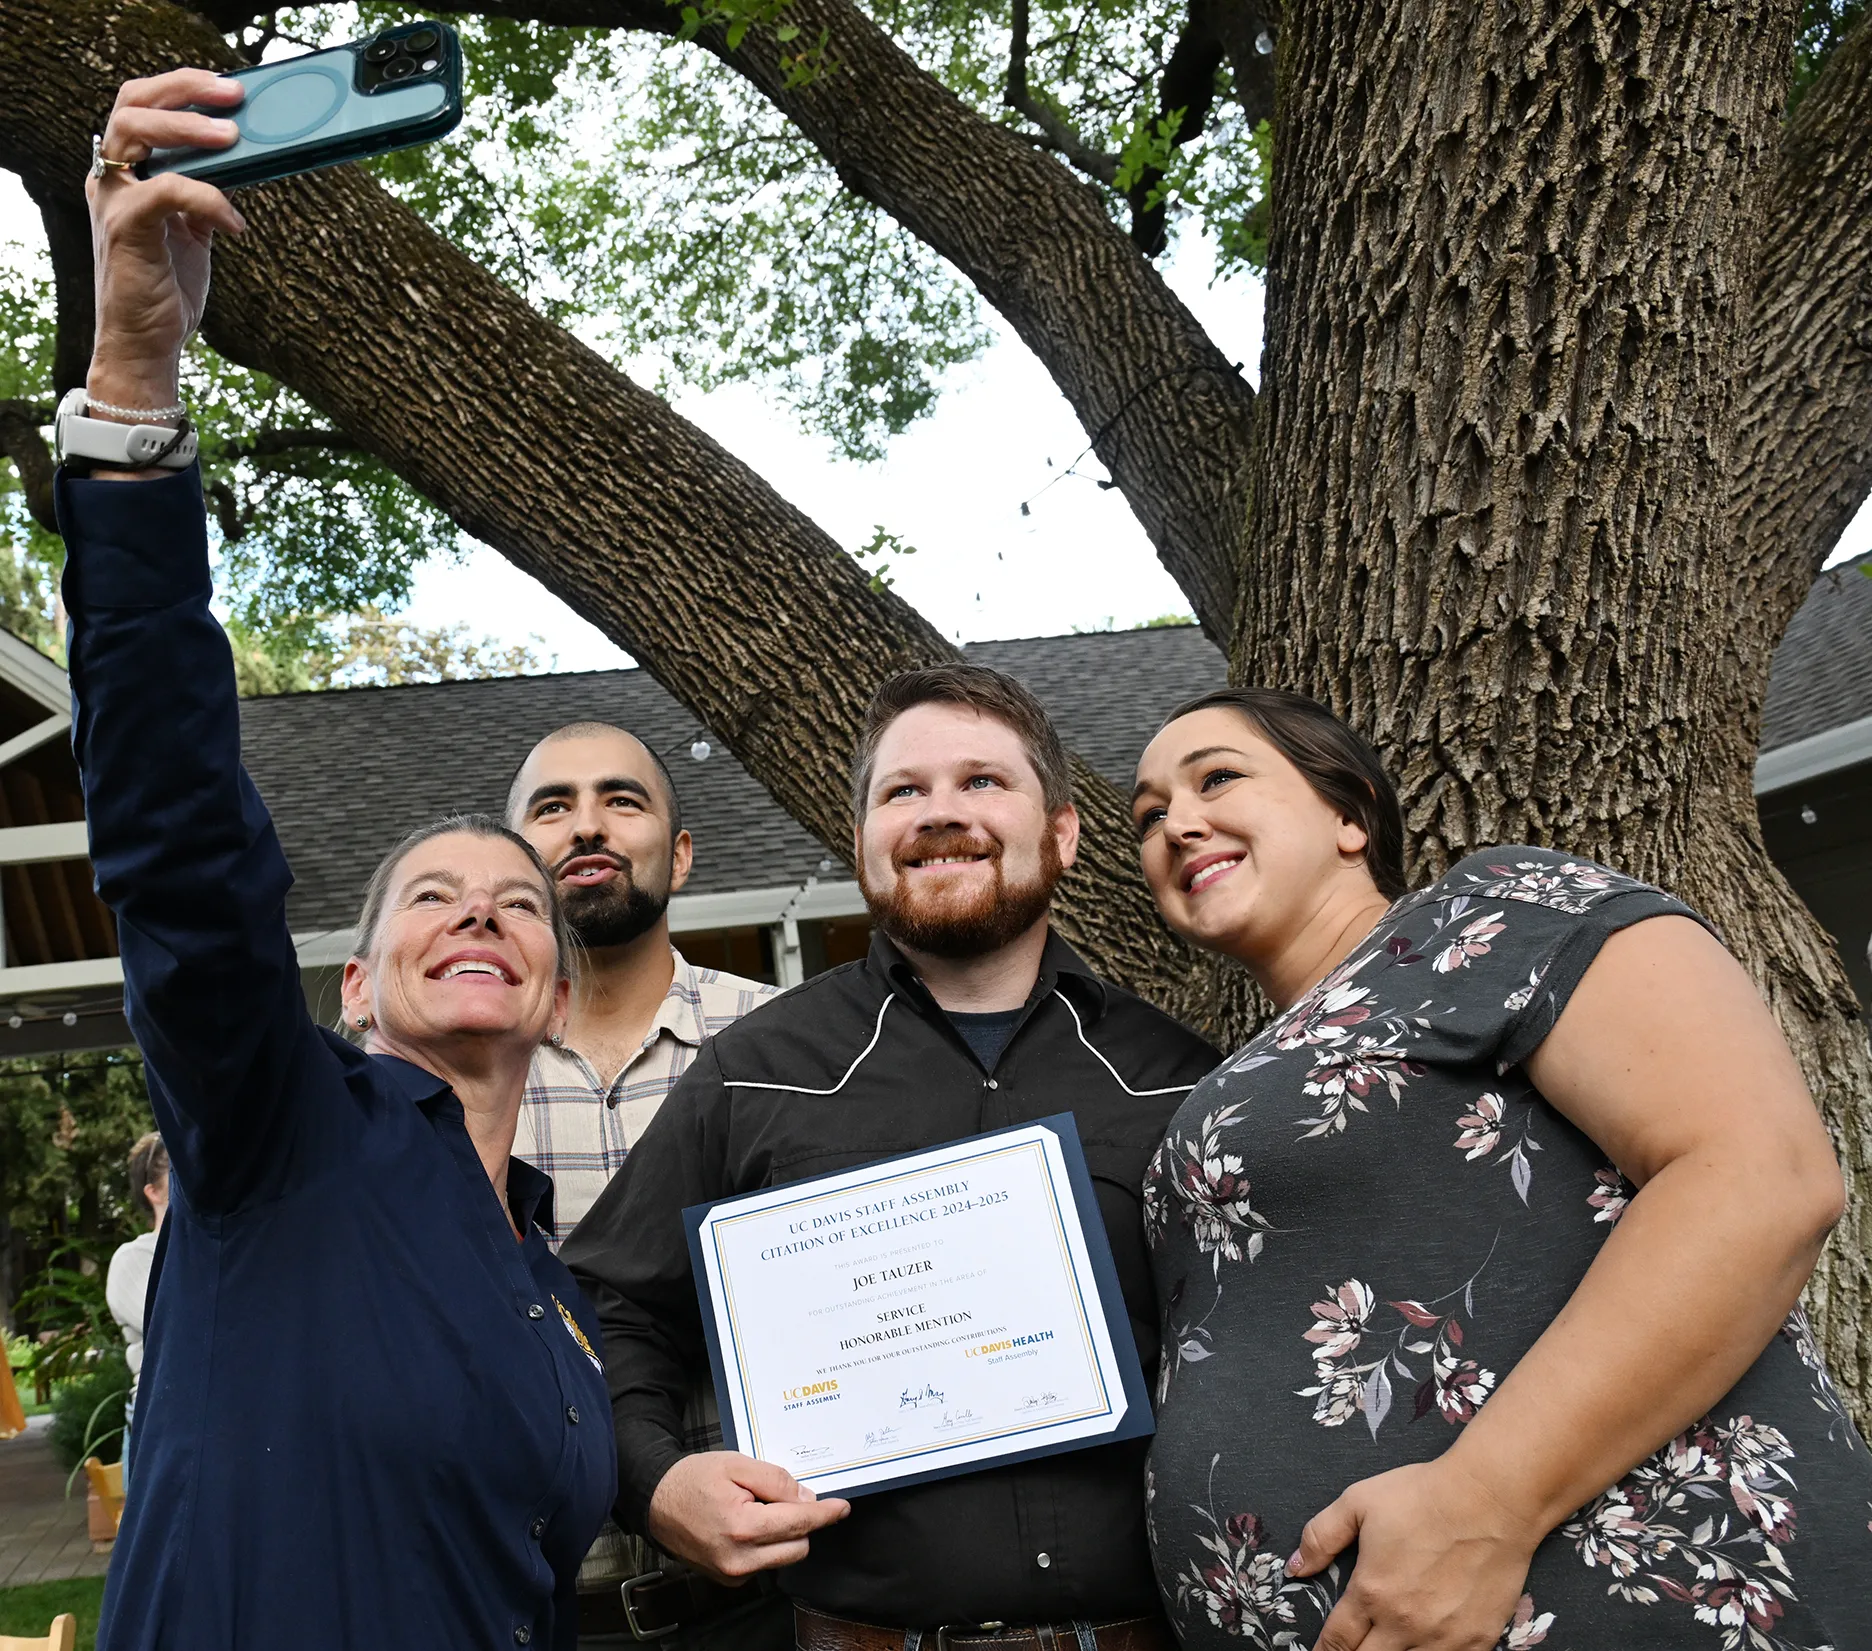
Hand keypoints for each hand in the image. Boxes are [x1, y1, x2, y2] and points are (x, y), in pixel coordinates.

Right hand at [86, 70, 245, 409]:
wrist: (147, 343)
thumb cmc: (169, 288)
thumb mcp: (195, 232)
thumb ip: (207, 196)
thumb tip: (246, 166)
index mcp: (128, 172)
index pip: (143, 105)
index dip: (182, 88)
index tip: (228, 88)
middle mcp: (113, 178)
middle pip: (132, 102)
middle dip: (184, 90)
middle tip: (234, 94)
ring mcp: (113, 199)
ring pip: (135, 130)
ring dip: (188, 126)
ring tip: (233, 135)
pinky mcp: (125, 228)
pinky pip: (166, 190)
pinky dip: (208, 199)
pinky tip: (236, 223)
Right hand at [646, 1452, 849, 1581]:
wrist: (656, 1501)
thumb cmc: (693, 1479)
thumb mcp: (736, 1465)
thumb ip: (775, 1480)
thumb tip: (806, 1498)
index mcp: (742, 1527)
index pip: (799, 1523)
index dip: (824, 1514)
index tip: (842, 1508)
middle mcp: (739, 1559)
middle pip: (798, 1546)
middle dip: (801, 1522)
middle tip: (779, 1497)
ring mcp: (733, 1574)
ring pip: (784, 1557)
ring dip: (785, 1534)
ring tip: (757, 1508)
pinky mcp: (729, 1579)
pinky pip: (765, 1563)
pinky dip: (767, 1545)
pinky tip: (748, 1523)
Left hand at [1288, 1457, 1540, 1650]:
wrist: (1490, 1499)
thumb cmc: (1423, 1495)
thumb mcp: (1358, 1502)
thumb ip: (1321, 1537)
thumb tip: (1295, 1568)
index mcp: (1371, 1593)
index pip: (1337, 1641)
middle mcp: (1404, 1624)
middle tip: (1349, 1650)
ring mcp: (1443, 1637)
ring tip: (1382, 1648)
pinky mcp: (1478, 1640)